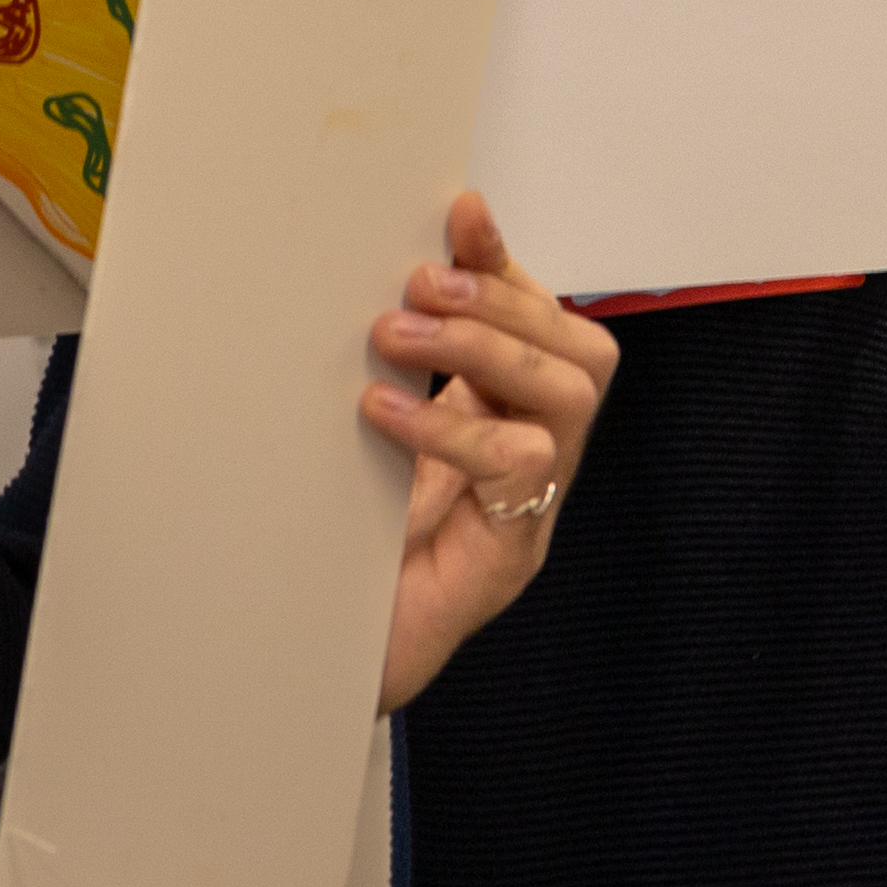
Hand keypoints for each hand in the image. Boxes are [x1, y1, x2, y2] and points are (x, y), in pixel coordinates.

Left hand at [369, 189, 618, 715]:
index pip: (538, 319)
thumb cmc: (329, 557)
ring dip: (487, 350)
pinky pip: (521, 466)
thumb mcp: (353, 439)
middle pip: (581, 350)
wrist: (305, 674)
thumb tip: (363, 282)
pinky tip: (384, 413)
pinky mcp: (508, 559)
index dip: (507, 263)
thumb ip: (379, 373)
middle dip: (504, 302)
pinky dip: (454, 426)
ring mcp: (530, 512)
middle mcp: (532, 461)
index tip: (461, 212)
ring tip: (396, 339)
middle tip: (416, 288)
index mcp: (500, 419)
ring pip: (569, 397)